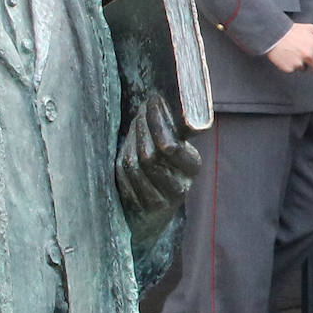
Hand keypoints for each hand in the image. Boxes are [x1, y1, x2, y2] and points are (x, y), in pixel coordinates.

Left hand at [115, 94, 200, 244]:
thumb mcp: (170, 151)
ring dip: (128, 144)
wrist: (152, 218)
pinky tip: (124, 153)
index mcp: (192, 164)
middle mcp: (182, 183)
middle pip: (150, 153)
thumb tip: (156, 95)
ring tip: (130, 131)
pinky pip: (126, 178)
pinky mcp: (146, 208)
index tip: (151, 100)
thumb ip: (167, 129)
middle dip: (140, 130)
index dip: (157, 120)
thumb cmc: (161, 170)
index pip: (171, 145)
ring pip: (135, 164)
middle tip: (137, 114)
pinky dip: (120, 163)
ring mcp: (163, 198)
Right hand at [266, 22, 312, 73]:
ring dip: (303, 64)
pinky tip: (288, 56)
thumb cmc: (292, 31)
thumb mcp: (310, 29)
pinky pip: (294, 70)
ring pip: (306, 70)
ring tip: (295, 53)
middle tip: (310, 58)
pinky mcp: (289, 68)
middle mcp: (308, 56)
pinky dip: (292, 65)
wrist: (273, 34)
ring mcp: (298, 63)